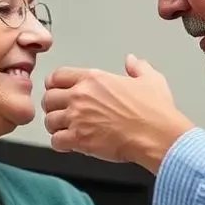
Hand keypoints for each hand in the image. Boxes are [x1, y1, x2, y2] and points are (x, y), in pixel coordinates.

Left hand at [42, 53, 193, 172]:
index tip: (57, 91)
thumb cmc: (155, 111)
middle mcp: (81, 96)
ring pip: (49, 121)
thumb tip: (132, 61)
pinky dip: (60, 144)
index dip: (54, 84)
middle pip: (48, 99)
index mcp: (94, 79)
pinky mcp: (79, 139)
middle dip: (53, 107)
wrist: (157, 135)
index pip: (57, 76)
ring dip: (56, 127)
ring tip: (65, 130)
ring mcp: (78, 118)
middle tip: (61, 113)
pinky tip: (70, 144)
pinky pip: (56, 141)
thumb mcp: (151, 80)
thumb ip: (138, 68)